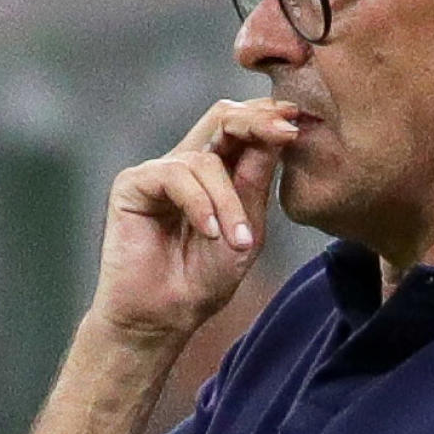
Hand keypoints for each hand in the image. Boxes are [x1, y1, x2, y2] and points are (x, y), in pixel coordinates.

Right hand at [90, 99, 299, 345]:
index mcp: (217, 173)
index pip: (242, 128)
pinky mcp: (133, 184)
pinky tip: (208, 233)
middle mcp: (187, 164)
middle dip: (256, 123)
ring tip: (237, 240)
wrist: (165, 316)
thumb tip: (281, 131)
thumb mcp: (247, 227)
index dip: (269, 117)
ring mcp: (159, 172)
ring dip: (229, 200)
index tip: (300, 120)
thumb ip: (257, 180)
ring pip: (205, 160)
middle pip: (221, 117)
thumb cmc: (204, 279)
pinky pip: (175, 175)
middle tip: (286, 132)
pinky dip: (199, 204)